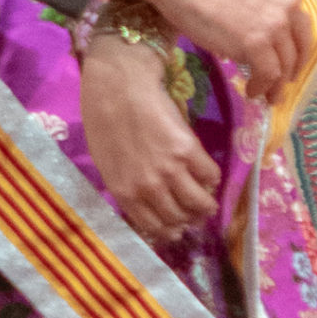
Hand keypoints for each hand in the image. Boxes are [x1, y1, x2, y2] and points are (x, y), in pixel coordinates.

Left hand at [80, 36, 222, 244]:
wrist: (119, 87)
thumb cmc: (104, 122)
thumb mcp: (107, 165)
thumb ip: (127, 187)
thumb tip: (148, 202)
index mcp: (126, 193)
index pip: (155, 226)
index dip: (170, 230)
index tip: (178, 228)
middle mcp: (150, 188)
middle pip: (179, 217)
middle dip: (190, 219)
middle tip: (196, 214)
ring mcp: (171, 170)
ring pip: (199, 202)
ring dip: (207, 204)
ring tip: (209, 200)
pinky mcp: (189, 150)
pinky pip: (210, 174)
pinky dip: (212, 178)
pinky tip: (208, 174)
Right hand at [100, 0, 307, 101]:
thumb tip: (255, 21)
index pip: (298, 19)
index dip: (294, 43)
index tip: (287, 58)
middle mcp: (289, 0)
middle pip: (299, 43)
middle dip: (292, 67)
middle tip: (283, 83)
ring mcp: (275, 22)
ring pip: (285, 63)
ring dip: (277, 84)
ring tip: (266, 95)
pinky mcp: (256, 43)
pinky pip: (268, 74)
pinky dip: (262, 87)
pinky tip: (251, 92)